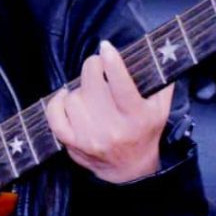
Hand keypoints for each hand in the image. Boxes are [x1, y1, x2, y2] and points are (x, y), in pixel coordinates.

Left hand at [45, 39, 173, 182]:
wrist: (130, 168)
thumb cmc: (145, 131)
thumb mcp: (161, 108)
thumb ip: (161, 80)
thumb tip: (160, 51)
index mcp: (136, 117)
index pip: (122, 85)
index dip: (112, 62)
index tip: (106, 47)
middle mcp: (113, 128)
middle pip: (92, 84)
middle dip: (93, 67)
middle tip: (98, 67)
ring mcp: (90, 138)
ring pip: (73, 97)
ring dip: (80, 90)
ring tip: (91, 94)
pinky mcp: (73, 144)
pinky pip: (55, 116)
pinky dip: (57, 103)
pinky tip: (65, 97)